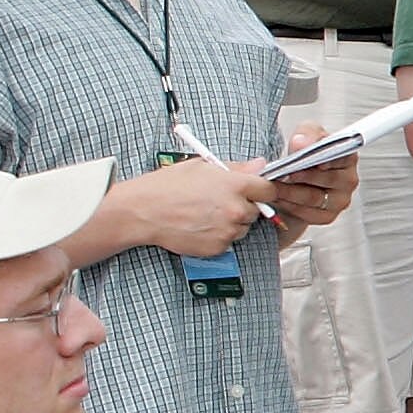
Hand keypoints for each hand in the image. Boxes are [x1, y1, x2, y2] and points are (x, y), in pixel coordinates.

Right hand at [119, 157, 269, 256]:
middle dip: (243, 206)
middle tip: (219, 202)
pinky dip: (218, 236)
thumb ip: (237, 167)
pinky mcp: (218, 247)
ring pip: (242, 227)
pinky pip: (228, 242)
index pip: (269, 190)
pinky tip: (199, 226)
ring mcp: (228, 230)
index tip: (255, 191)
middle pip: (256, 211)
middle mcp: (236, 209)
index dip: (262, 190)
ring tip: (204, 214)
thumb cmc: (167, 186)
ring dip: (231, 223)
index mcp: (236, 186)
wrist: (142, 211)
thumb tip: (260, 164)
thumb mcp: (202, 166)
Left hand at [260, 129, 358, 233]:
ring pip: (313, 198)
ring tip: (272, 185)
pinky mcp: (327, 216)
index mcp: (348, 157)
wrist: (295, 178)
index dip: (328, 159)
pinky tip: (278, 198)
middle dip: (300, 176)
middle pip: (327, 179)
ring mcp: (340, 200)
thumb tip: (301, 143)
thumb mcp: (306, 135)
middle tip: (281, 172)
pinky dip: (289, 206)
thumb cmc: (305, 155)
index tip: (312, 160)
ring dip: (289, 192)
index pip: (342, 157)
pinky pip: (307, 213)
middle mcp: (349, 180)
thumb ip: (306, 134)